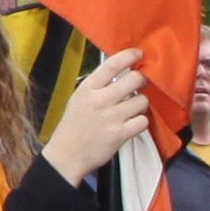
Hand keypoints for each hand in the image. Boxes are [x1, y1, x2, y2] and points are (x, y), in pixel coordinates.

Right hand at [40, 48, 150, 182]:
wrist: (66, 156)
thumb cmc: (73, 125)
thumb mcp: (79, 99)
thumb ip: (98, 86)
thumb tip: (123, 71)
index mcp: (87, 88)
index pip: (112, 64)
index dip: (130, 56)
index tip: (140, 54)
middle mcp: (100, 100)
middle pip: (134, 79)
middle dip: (142, 80)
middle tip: (140, 85)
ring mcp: (111, 118)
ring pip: (142, 101)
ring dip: (141, 104)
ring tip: (132, 110)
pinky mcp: (120, 135)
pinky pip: (143, 121)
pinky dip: (140, 122)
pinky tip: (132, 124)